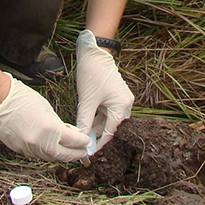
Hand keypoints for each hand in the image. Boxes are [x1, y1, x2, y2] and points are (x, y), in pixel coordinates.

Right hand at [0, 76, 88, 162]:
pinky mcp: (19, 150)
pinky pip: (37, 155)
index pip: (73, 141)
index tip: (86, 142)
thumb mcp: (47, 109)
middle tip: (82, 153)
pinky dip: (47, 153)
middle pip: (63, 155)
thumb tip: (69, 135)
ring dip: (61, 155)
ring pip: (50, 157)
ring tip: (69, 152)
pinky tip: (52, 149)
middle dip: (75, 154)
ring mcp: (28, 148)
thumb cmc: (23, 99)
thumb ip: (59, 125)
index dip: (82, 142)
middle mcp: (40, 142)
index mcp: (50, 129)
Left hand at [75, 30, 133, 149]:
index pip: (109, 132)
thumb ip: (84, 122)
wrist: (95, 52)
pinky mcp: (116, 95)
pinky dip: (97, 115)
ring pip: (107, 118)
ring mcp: (122, 99)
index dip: (97, 143)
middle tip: (81, 142)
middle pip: (109, 126)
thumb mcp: (86, 101)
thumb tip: (79, 138)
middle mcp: (125, 104)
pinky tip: (86, 119)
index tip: (86, 151)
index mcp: (121, 107)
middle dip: (95, 133)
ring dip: (95, 124)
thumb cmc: (92, 75)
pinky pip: (107, 110)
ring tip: (81, 131)